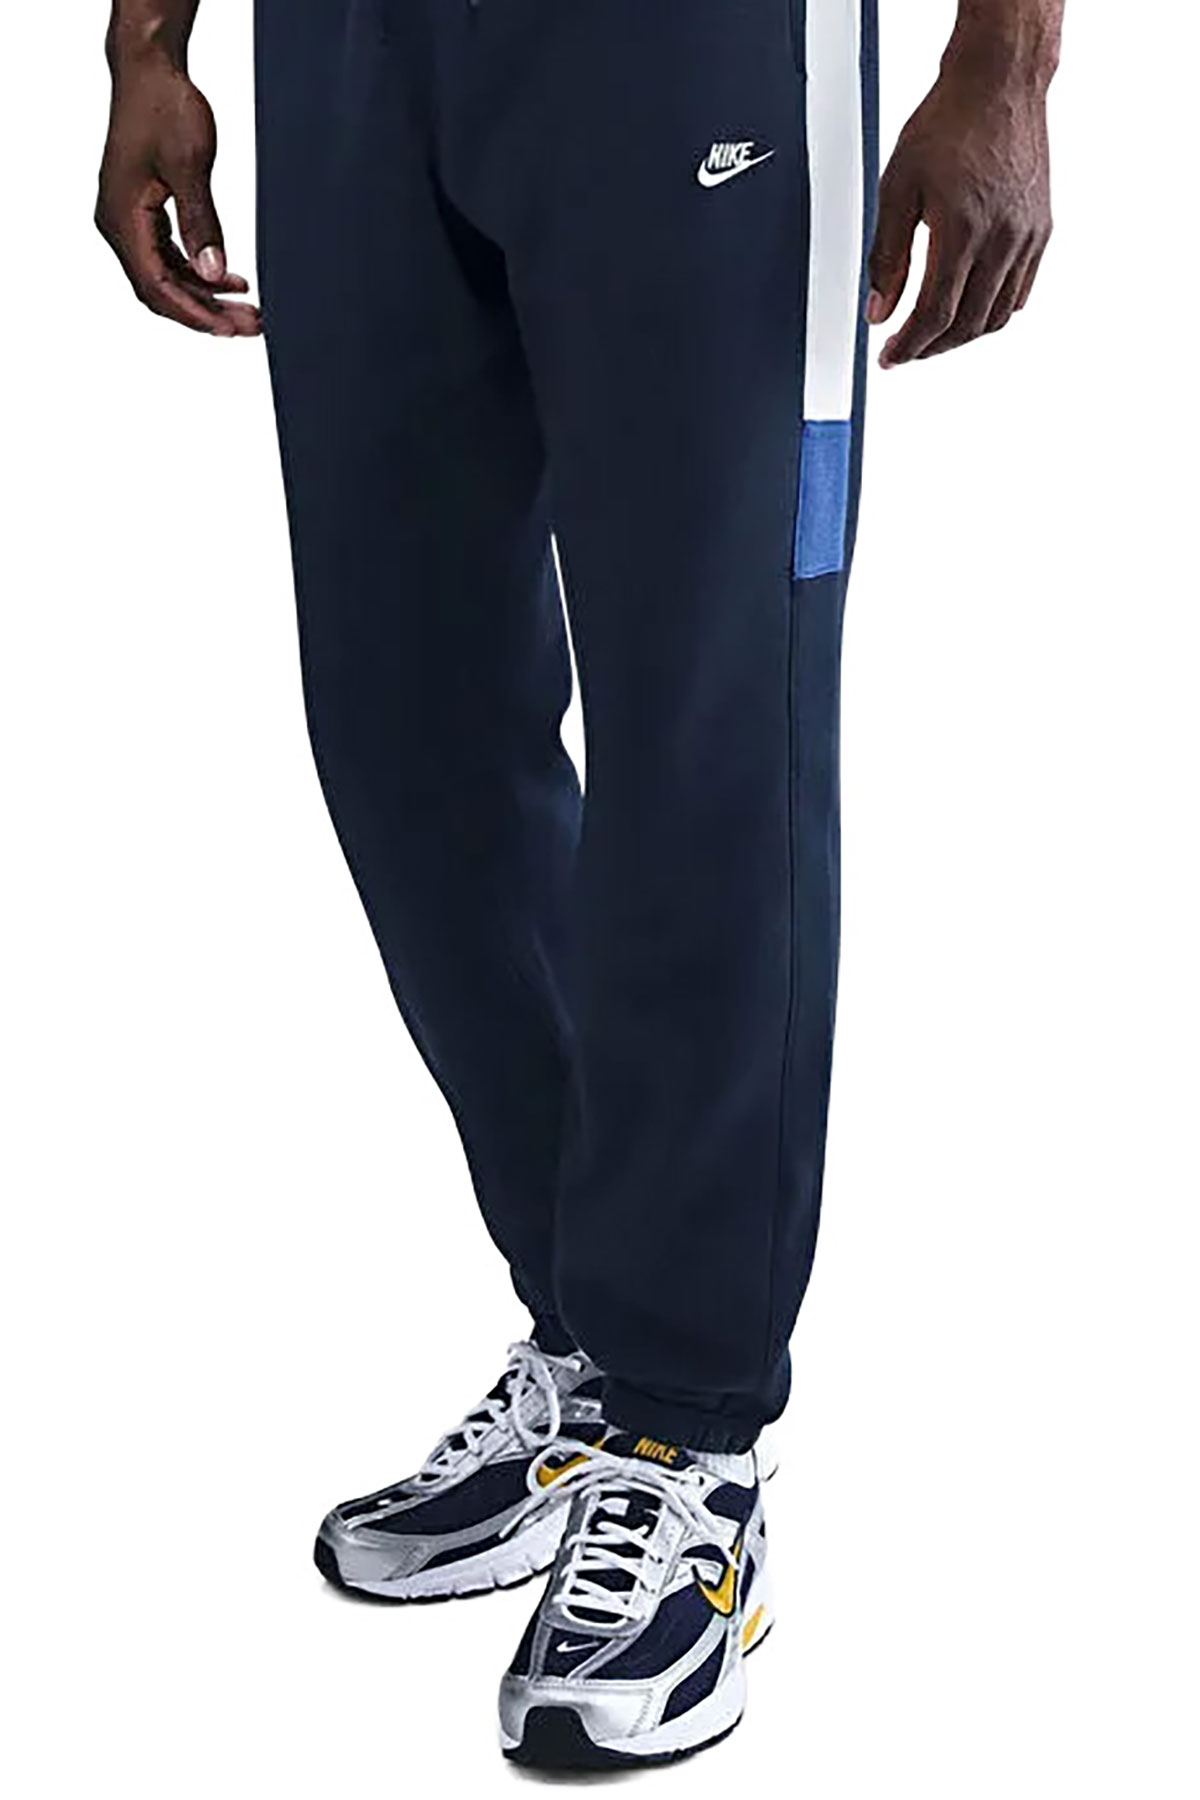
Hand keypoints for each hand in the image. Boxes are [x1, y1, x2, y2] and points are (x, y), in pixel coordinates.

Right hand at [96, 53, 259, 336]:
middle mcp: (118, 225)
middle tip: (252, 326)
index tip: (231, 329)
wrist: (150, 70)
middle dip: (207, 313)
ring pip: (168, 278)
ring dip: (207, 297)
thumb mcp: (189, 164)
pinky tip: (233, 280)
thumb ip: (201, 220)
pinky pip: (169, 258)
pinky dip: (200, 273)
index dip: (195, 313)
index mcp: (121, 218)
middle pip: (162, 290)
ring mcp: (129, 221)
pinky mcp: (143, 213)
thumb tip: (212, 272)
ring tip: (249, 309)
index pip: (157, 285)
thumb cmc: (165, 105)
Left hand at [867, 58, 1052, 366]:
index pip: (935, 315)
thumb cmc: (948, 124)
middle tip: (907, 351)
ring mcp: (1027, 237)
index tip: (891, 358)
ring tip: (933, 335)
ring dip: (962, 336)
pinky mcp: (1041, 230)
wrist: (998, 84)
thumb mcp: (897, 188)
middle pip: (966, 325)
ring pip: (995, 316)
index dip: (910, 346)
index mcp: (962, 231)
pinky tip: (969, 308)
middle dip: (932, 348)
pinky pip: (1019, 292)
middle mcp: (1001, 239)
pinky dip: (991, 312)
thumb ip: (886, 256)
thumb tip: (879, 310)